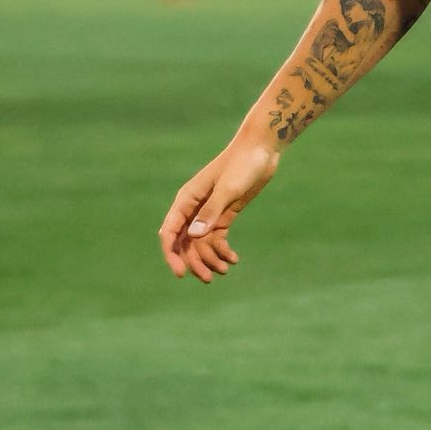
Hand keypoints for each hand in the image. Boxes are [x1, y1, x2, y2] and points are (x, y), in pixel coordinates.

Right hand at [158, 129, 280, 281]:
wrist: (261, 150)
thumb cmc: (242, 164)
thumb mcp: (227, 189)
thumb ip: (211, 211)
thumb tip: (193, 236)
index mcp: (187, 199)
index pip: (170, 232)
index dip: (172, 255)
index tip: (182, 273)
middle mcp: (193, 208)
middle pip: (184, 242)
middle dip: (194, 262)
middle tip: (208, 279)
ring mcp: (208, 212)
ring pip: (200, 243)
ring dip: (209, 259)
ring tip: (225, 270)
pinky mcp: (224, 214)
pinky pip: (216, 239)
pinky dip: (222, 251)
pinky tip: (233, 260)